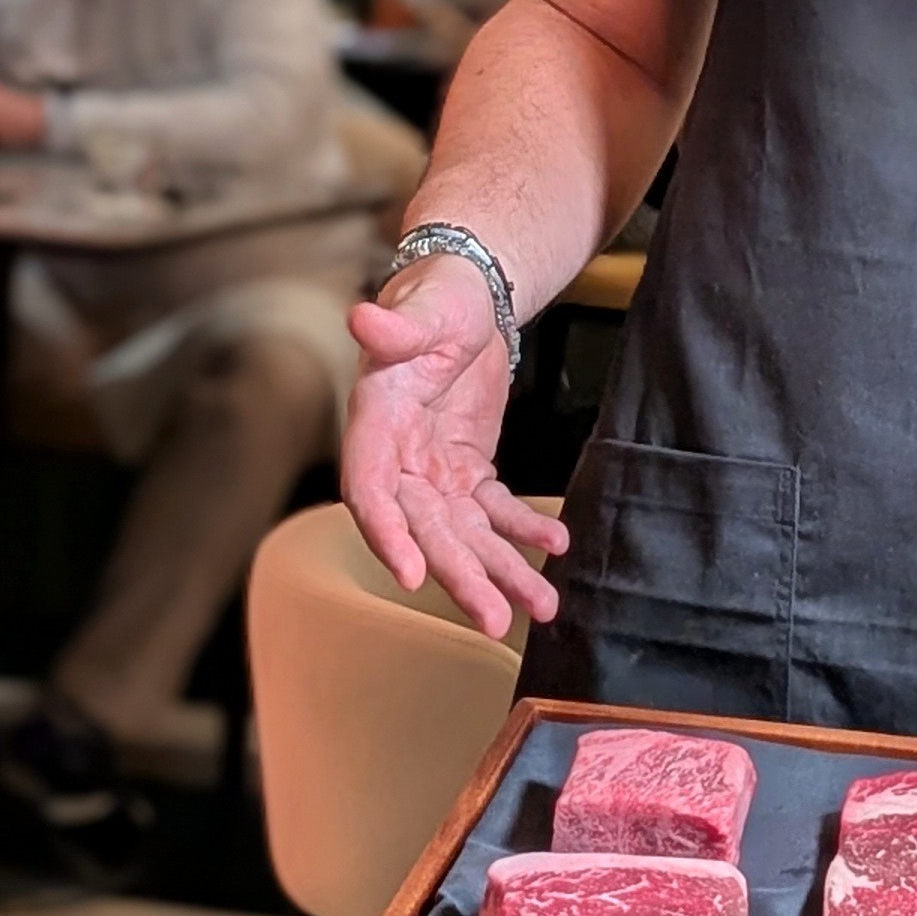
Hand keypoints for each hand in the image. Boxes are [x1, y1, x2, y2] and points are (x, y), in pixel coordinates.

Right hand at [342, 256, 568, 638]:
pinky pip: (494, 512)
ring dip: (500, 571)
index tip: (411, 576)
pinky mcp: (466, 472)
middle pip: (425, 530)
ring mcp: (433, 472)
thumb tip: (361, 318)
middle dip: (460, 576)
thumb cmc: (437, 297)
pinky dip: (523, 531)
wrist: (468, 297)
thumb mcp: (424, 307)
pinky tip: (555, 546)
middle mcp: (399, 459)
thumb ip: (397, 326)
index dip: (387, 536)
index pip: (372, 492)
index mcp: (376, 425)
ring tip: (542, 607)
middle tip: (496, 618)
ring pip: (464, 535)